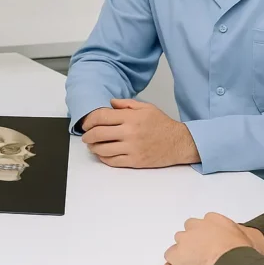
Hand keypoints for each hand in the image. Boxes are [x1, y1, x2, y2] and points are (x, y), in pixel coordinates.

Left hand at [80, 99, 198, 167]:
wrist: (179, 143)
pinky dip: (103, 158)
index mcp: (131, 118)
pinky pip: (113, 161)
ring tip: (92, 145)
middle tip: (85, 136)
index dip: (89, 120)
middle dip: (87, 135)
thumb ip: (126, 104)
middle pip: (99, 134)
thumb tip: (110, 103)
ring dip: (93, 147)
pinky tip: (102, 154)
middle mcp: (130, 133)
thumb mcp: (146, 107)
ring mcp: (132, 148)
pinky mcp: (135, 161)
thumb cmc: (162, 124)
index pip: (102, 117)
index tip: (86, 124)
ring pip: (103, 149)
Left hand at [163, 212, 256, 264]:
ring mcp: (185, 240)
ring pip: (179, 247)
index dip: (208, 240)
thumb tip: (230, 242)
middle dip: (194, 247)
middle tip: (205, 262)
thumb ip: (235, 235)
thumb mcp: (247, 238)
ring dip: (185, 257)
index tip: (213, 250)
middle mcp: (197, 226)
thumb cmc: (243, 256)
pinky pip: (171, 260)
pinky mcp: (176, 254)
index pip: (205, 225)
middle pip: (190, 234)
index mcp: (215, 220)